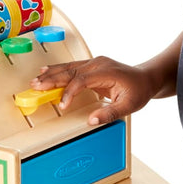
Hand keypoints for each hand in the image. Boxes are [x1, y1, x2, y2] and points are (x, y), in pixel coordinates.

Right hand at [30, 55, 154, 124]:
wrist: (146, 78)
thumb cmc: (139, 90)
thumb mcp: (129, 106)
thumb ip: (110, 113)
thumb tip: (92, 120)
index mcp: (107, 72)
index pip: (82, 80)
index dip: (69, 92)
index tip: (62, 105)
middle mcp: (99, 64)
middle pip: (71, 70)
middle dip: (53, 78)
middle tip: (36, 86)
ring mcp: (95, 63)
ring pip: (70, 67)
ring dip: (52, 73)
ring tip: (36, 80)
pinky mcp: (93, 65)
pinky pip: (73, 67)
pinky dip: (59, 70)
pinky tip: (47, 72)